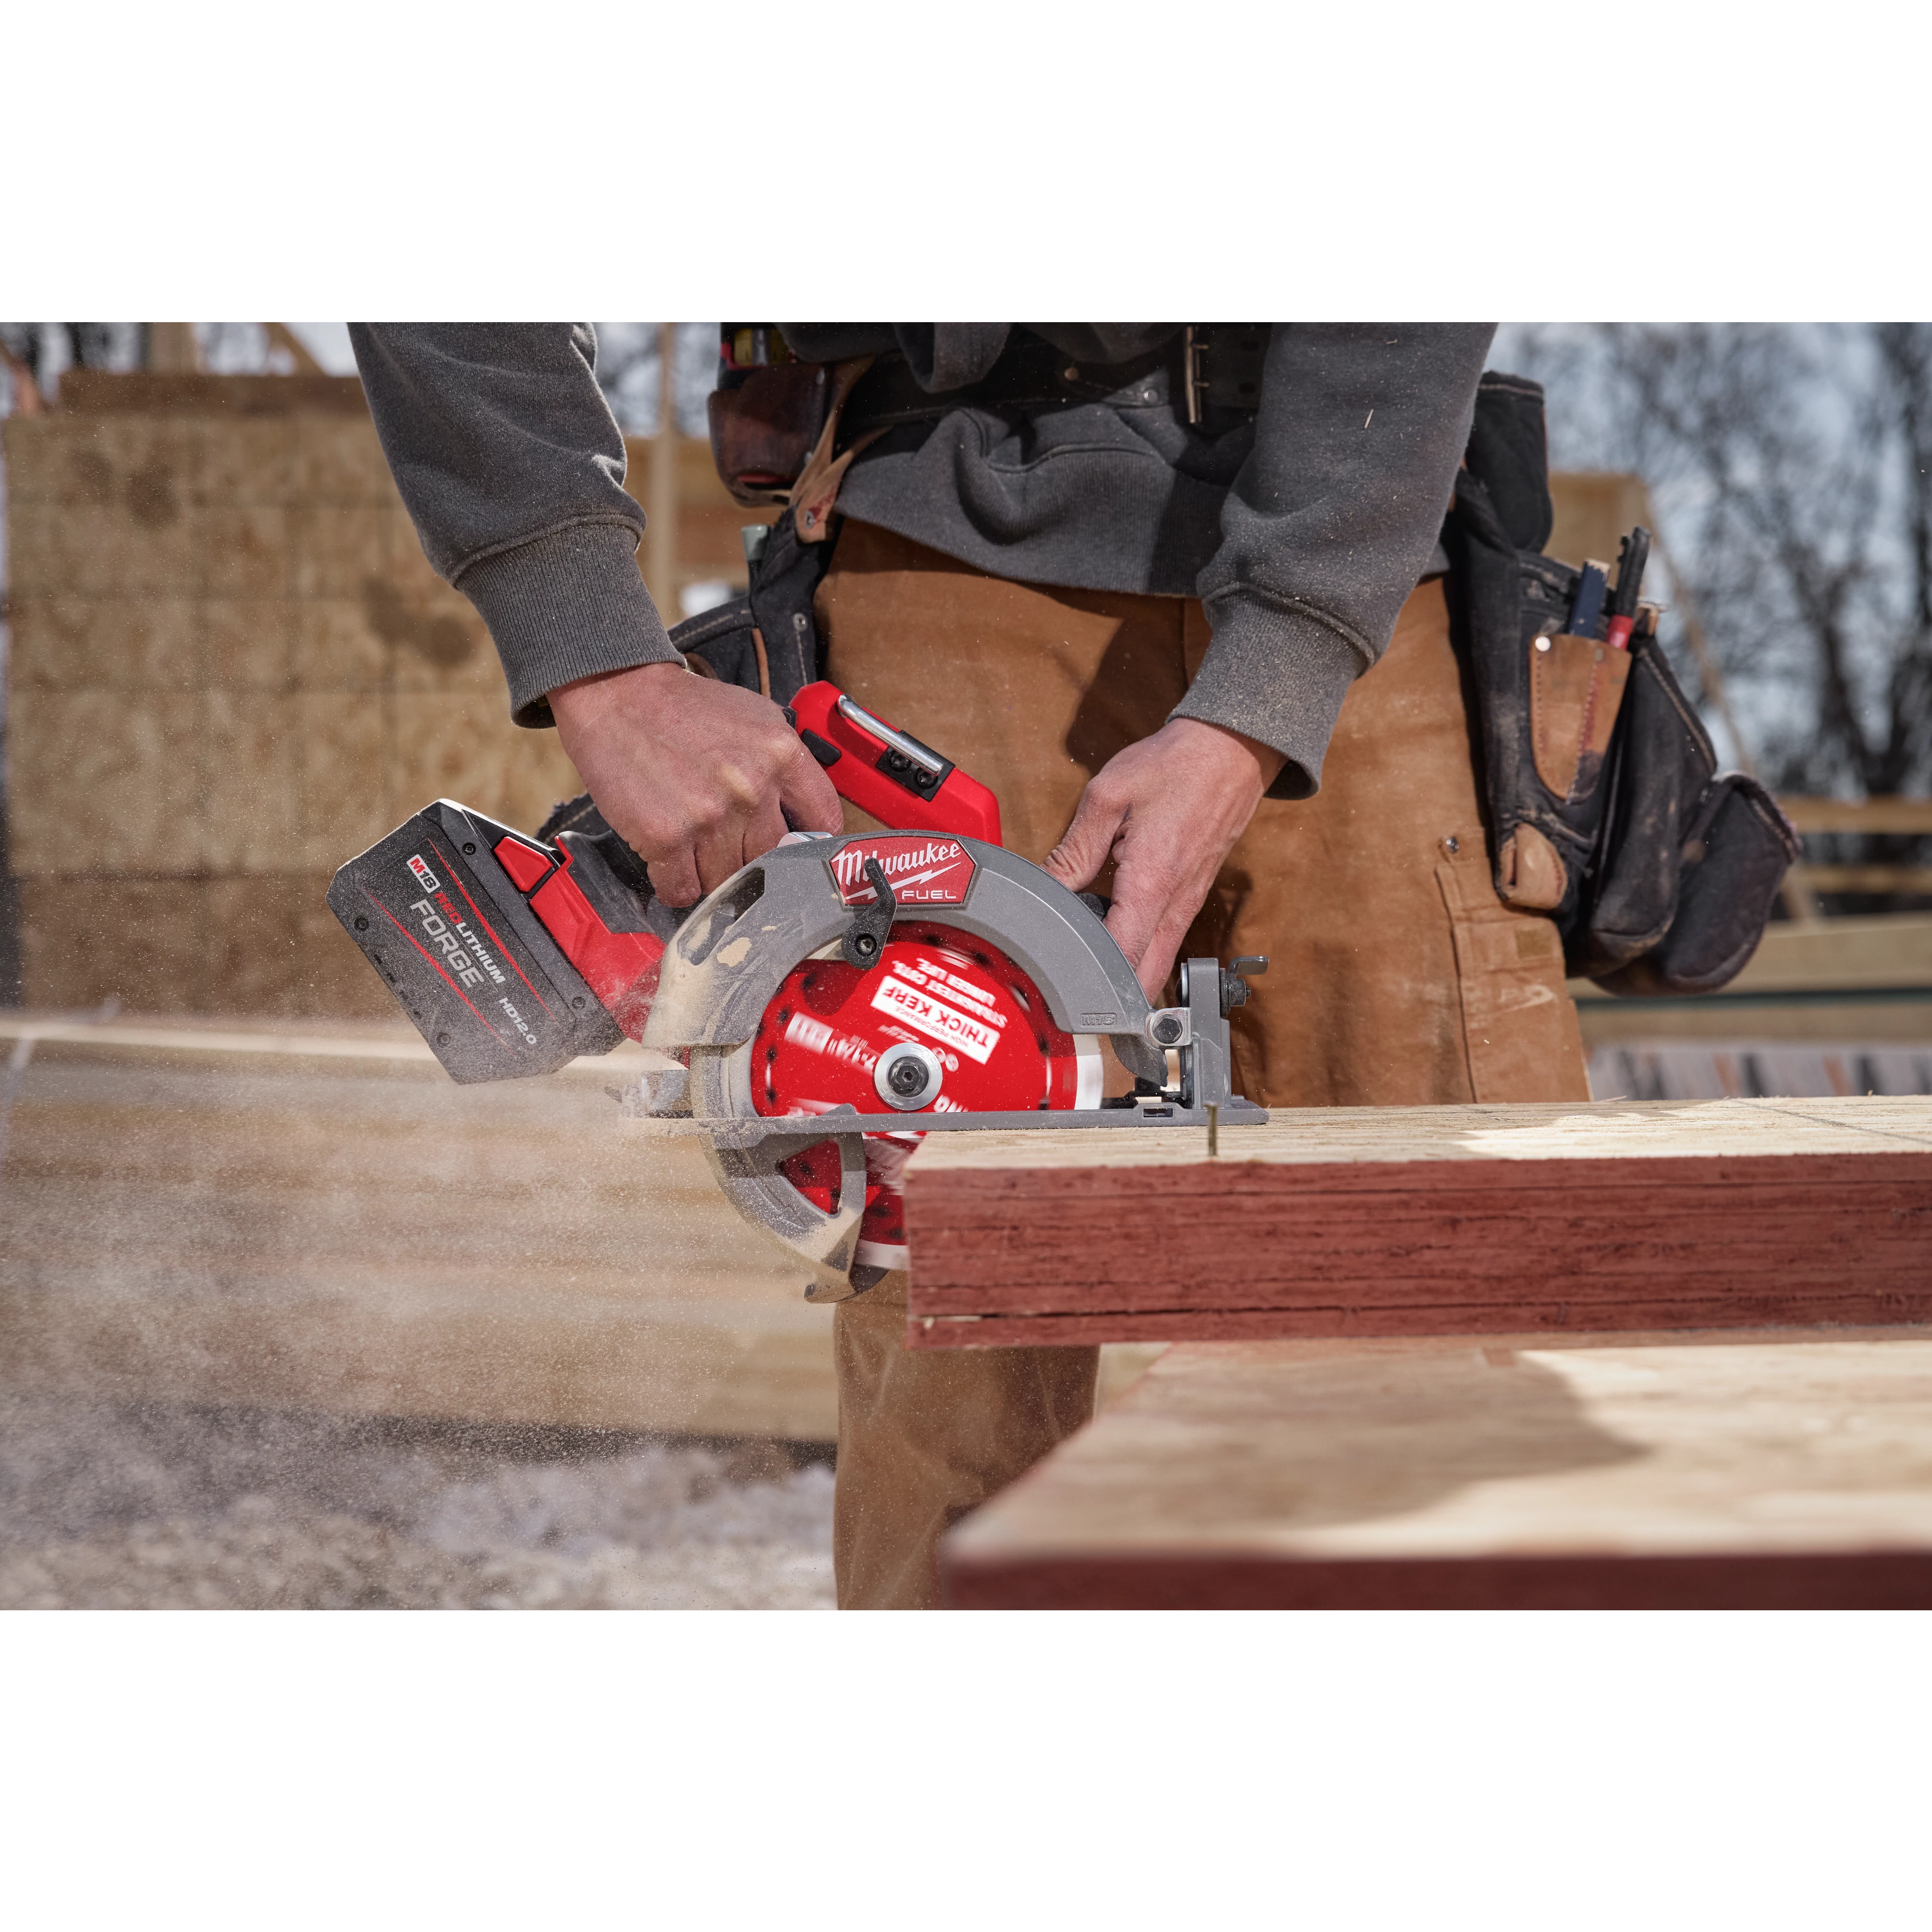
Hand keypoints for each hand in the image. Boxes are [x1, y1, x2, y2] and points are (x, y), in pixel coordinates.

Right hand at [550, 661, 842, 905]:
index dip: (806, 842)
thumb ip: (785, 767)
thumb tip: (803, 820)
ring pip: (726, 879)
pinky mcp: (666, 837)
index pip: (822, 820)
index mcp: (781, 754)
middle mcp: (751, 786)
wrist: (616, 693)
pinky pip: (681, 890)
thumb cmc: (681, 709)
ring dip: (706, 871)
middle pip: (769, 858)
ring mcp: (709, 815)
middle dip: (745, 855)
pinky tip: (666, 861)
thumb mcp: (755, 719)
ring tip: (688, 841)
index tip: (793, 850)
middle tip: (720, 839)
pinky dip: (673, 885)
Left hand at [1043, 719, 1285, 997]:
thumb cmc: (1174, 766)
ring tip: (1083, 968)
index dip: (1091, 984)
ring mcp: (1188, 903)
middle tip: (1070, 995)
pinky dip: (1138, 951)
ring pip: (1156, 965)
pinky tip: (1109, 937)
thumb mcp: (1108, 798)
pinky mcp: (1191, 896)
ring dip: (1124, 976)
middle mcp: (1176, 903)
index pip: (1122, 959)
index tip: (1061, 987)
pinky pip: (1164, 941)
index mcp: (1152, 882)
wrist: (1231, 749)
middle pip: (1145, 980)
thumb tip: (1045, 888)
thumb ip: (1074, 851)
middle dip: (1110, 998)